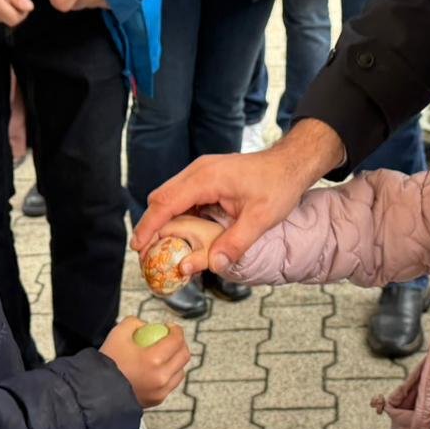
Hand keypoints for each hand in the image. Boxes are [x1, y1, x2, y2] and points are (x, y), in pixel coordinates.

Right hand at [100, 316, 191, 407]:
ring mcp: (161, 391)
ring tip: (167, 355)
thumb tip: (147, 325)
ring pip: (180, 372)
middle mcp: (162, 377)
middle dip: (182, 343)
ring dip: (177, 360)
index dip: (177, 330)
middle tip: (172, 338)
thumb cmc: (108, 361)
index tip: (171, 327)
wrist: (98, 390)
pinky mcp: (157, 400)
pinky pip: (170, 384)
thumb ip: (134, 323)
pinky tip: (159, 369)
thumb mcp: (118, 333)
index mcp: (154, 359)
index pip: (176, 340)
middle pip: (184, 356)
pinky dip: (169, 375)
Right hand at [134, 118, 344, 274]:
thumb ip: (236, 242)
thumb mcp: (262, 218)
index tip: (137, 248)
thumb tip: (214, 266)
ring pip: (169, 197)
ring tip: (160, 248)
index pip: (166, 203)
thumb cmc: (279, 185)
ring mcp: (201, 172)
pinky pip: (183, 196)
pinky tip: (181, 234)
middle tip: (146, 254)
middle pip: (161, 198)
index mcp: (206, 178)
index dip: (149, 226)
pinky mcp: (206, 177)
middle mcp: (198, 171)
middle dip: (150, 226)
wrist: (291, 162)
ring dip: (163, 221)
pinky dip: (177, 215)